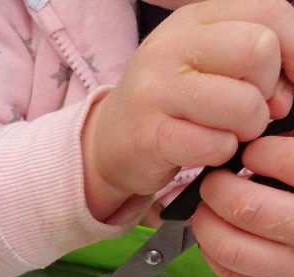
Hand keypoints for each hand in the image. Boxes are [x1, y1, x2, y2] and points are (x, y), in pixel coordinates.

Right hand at [82, 0, 293, 220]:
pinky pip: (214, 144)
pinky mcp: (149, 134)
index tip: (285, 81)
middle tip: (251, 109)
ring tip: (227, 132)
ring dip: (247, 128)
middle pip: (259, 51)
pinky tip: (203, 149)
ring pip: (243, 104)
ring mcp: (155, 90)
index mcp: (196, 19)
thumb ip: (259, 55)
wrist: (110, 141)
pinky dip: (219, 152)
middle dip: (269, 89)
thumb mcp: (212, 60)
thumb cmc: (175, 101)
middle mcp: (171, 46)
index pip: (272, 13)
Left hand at [192, 134, 293, 276]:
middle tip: (216, 180)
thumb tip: (275, 138)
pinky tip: (218, 236)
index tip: (253, 151)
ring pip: (232, 248)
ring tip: (209, 207)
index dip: (262, 152)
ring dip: (208, 223)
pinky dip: (216, 254)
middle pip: (248, 208)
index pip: (289, 163)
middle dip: (220, 188)